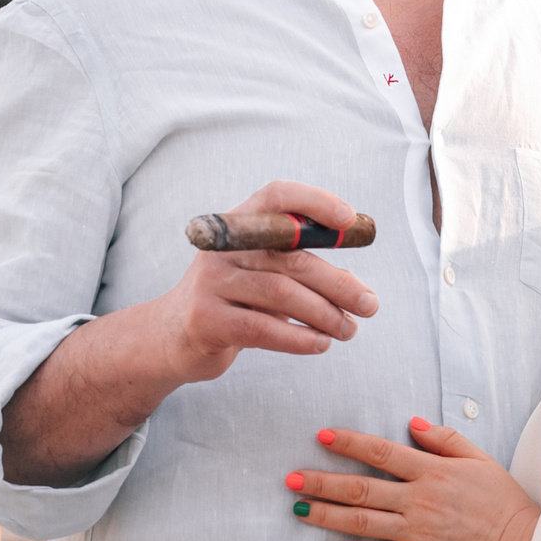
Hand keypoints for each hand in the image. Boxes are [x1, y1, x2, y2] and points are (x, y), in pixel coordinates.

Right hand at [145, 181, 379, 383]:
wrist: (171, 338)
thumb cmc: (234, 302)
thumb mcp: (262, 274)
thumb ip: (299, 269)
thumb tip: (355, 286)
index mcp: (239, 224)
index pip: (278, 196)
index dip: (316, 202)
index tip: (352, 221)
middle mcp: (223, 248)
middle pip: (292, 258)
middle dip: (339, 283)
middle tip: (370, 305)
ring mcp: (210, 282)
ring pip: (281, 294)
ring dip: (325, 315)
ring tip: (349, 330)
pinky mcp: (206, 320)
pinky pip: (263, 329)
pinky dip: (299, 338)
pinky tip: (320, 344)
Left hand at [293, 419, 540, 540]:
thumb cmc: (501, 501)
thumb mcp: (479, 459)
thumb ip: (445, 439)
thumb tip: (412, 425)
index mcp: (433, 472)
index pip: (382, 453)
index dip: (350, 443)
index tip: (323, 436)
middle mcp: (419, 500)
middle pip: (361, 488)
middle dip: (322, 481)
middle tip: (291, 478)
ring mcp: (416, 533)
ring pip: (360, 522)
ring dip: (326, 514)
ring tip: (298, 508)